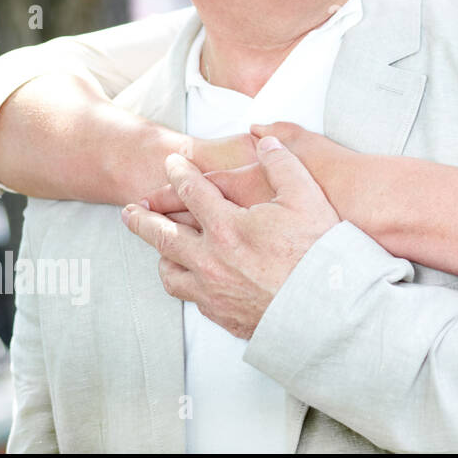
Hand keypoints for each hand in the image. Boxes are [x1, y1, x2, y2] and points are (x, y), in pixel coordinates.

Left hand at [122, 136, 339, 339]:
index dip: (179, 172)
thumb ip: (282, 164)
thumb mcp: (306, 196)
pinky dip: (187, 285)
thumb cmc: (319, 251)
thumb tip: (266, 141)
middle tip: (130, 211)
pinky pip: (192, 298)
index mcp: (227, 226)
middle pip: (163, 235)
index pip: (191, 191)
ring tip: (160, 250)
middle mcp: (210, 260)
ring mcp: (213, 291)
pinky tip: (195, 282)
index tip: (170, 163)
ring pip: (171, 273)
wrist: (328, 308)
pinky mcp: (223, 315)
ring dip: (162, 257)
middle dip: (143, 219)